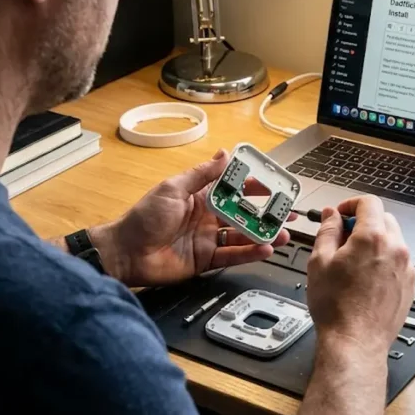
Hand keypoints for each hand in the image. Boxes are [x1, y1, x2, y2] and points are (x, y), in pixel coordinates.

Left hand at [90, 150, 290, 286]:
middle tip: (288, 211)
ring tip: (284, 233)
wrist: (126, 253)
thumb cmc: (144, 217)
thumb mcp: (173, 188)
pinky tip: (265, 249)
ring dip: (264, 234)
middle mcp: (208, 217)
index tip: (274, 184)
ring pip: (243, 236)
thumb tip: (223, 154)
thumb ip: (201, 174)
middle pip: (244, 213)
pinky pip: (233, 255)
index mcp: (200, 197)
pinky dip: (250, 253)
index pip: (233, 188)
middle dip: (267, 212)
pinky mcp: (206, 260)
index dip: (254, 185)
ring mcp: (208, 239)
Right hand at [305, 195, 414, 354]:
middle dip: (363, 222)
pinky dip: (384, 261)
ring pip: (393, 240)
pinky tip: (365, 279)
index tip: (341, 214)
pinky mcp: (410, 284)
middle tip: (343, 238)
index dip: (351, 204)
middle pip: (383, 219)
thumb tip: (332, 215)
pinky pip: (398, 261)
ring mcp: (406, 267)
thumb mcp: (319, 261)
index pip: (369, 203)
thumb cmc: (336, 307)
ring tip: (353, 263)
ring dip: (375, 242)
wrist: (355, 342)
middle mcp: (395, 249)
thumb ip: (327, 230)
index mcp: (373, 238)